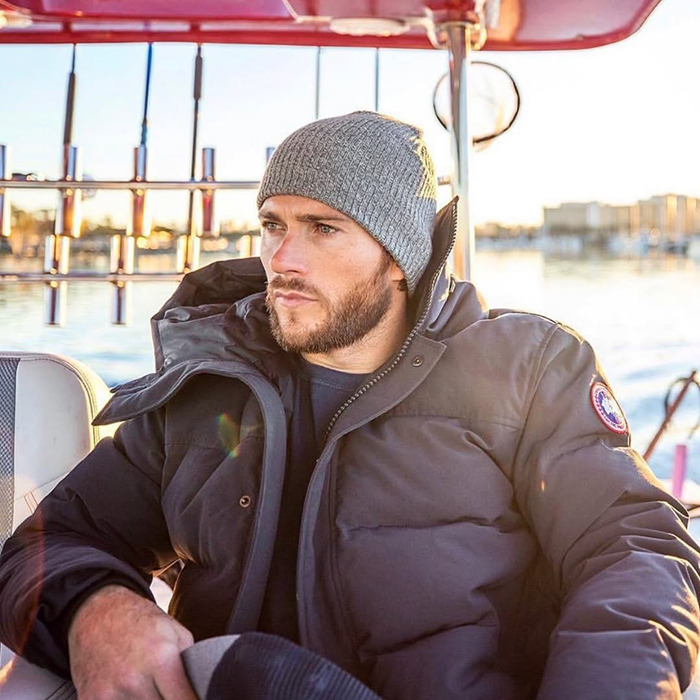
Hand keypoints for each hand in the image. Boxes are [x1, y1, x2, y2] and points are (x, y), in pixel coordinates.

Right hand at [67, 584, 196, 698]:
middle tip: (169, 688)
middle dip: (169, 699)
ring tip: (149, 685)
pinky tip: (127, 690)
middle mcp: (134, 679)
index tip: (197, 699)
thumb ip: (190, 665)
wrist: (97, 612)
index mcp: (161, 659)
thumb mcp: (175, 633)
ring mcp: (109, 693)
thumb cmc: (141, 621)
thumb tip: (201, 691)